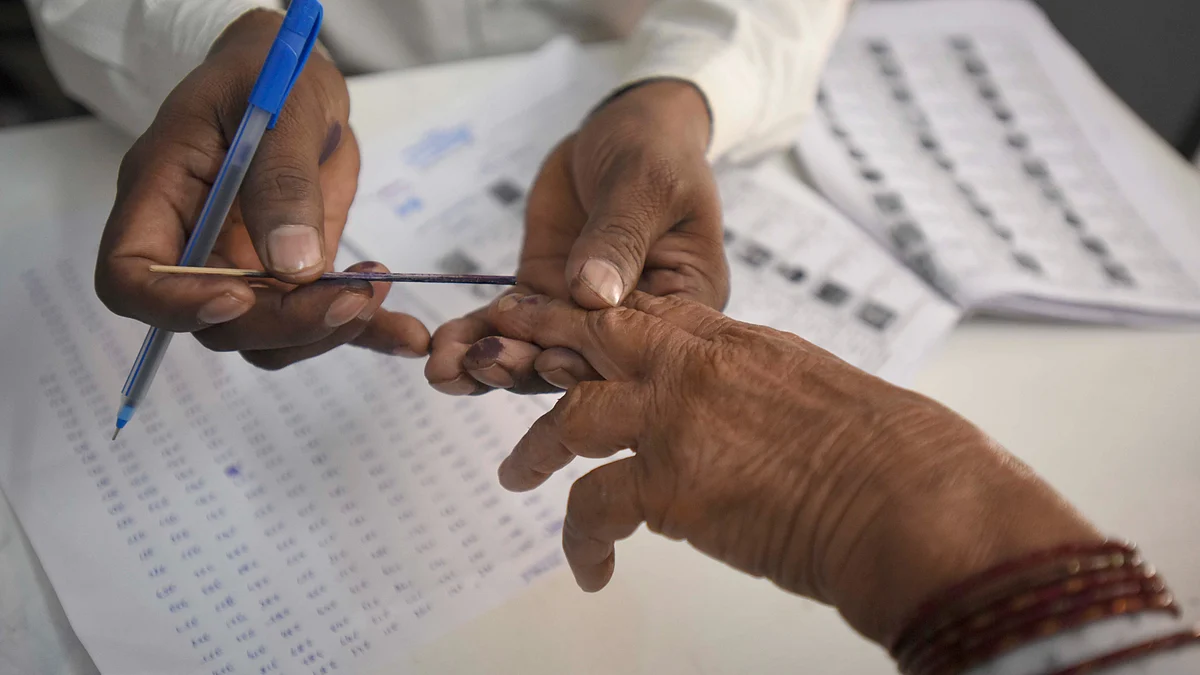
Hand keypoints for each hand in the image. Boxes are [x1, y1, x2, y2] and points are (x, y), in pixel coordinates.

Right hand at [94, 10, 429, 369]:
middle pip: (216, 321)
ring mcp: (244, 266)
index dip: (175, 304)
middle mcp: (195, 244)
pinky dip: (367, 332)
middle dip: (285, 321)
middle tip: (350, 296)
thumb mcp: (280, 108)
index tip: (240, 297)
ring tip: (376, 287)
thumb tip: (293, 265)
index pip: (131, 277)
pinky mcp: (295, 274)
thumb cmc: (269, 75)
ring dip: (325, 329)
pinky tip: (405, 335)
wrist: (298, 81)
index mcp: (160, 195)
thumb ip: (282, 183)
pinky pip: (321, 321)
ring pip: (268, 337)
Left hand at [424, 80, 727, 394]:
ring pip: (537, 351)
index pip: (641, 347)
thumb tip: (592, 293)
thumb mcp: (646, 186)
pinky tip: (442, 349)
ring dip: (491, 363)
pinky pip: (507, 324)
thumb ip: (618, 238)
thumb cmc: (656, 150)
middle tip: (481, 364)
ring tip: (446, 368)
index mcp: (681, 303)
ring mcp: (582, 312)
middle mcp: (633, 322)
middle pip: (582, 361)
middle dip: (527, 368)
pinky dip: (474, 335)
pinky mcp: (543, 293)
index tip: (549, 358)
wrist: (622, 127)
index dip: (595, 360)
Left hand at [484, 291, 1100, 645]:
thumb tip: (738, 413)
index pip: (639, 315)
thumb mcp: (814, 390)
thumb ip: (758, 388)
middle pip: (588, 337)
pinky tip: (589, 568)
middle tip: (491, 354)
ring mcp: (677, 420)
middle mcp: (695, 366)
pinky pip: (593, 508)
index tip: (552, 322)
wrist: (916, 498)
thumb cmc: (891, 452)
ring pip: (569, 417)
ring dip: (534, 447)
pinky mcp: (673, 485)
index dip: (588, 318)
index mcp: (732, 340)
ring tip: (514, 474)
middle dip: (533, 341)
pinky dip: (580, 540)